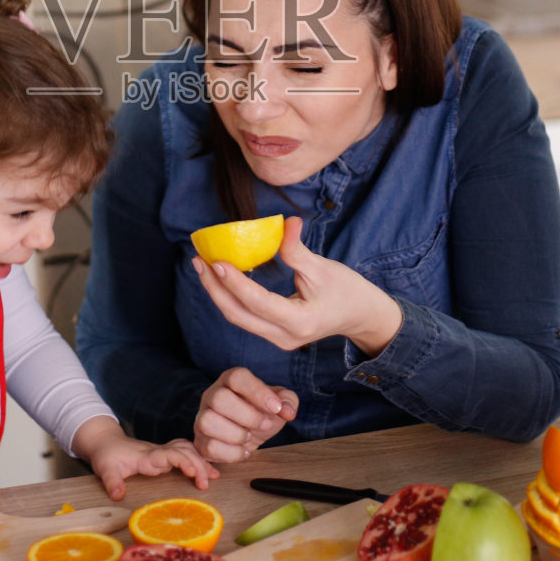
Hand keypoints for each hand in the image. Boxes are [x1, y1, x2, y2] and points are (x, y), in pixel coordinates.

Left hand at [70, 416, 217, 500]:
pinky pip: (185, 452)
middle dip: (199, 464)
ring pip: (187, 450)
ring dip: (201, 461)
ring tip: (215, 476)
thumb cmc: (107, 456)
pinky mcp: (164, 455)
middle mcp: (158, 452)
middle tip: (206, 484)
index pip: (171, 454)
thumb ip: (112, 482)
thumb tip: (118, 496)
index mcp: (147, 456)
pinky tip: (206, 468)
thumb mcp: (105, 469)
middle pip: (185, 451)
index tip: (194, 474)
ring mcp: (162, 452)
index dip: (184, 461)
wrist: (106, 442)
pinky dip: (198, 458)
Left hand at [192, 216, 402, 355]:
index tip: (216, 261)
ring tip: (203, 266)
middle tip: (198, 261)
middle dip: (215, 288)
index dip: (235, 282)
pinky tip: (221, 276)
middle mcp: (284, 337)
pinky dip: (231, 296)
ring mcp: (278, 340)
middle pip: (238, 315)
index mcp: (299, 322)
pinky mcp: (275, 334)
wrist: (361, 316)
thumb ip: (297, 249)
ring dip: (218, 292)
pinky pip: (246, 317)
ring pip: (239, 318)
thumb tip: (286, 221)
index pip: (258, 302)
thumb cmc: (347, 290)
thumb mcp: (323, 268)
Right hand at [192, 367, 297, 463]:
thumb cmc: (260, 414)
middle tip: (264, 425)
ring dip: (236, 434)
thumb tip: (287, 410)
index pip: (237, 377)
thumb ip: (287, 401)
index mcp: (231, 380)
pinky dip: (232, 453)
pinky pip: (209, 446)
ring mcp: (202, 417)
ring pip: (207, 421)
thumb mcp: (278, 404)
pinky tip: (243, 450)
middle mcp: (212, 395)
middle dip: (248, 416)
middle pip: (219, 398)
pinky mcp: (200, 440)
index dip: (258, 392)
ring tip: (249, 437)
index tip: (276, 408)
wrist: (248, 435)